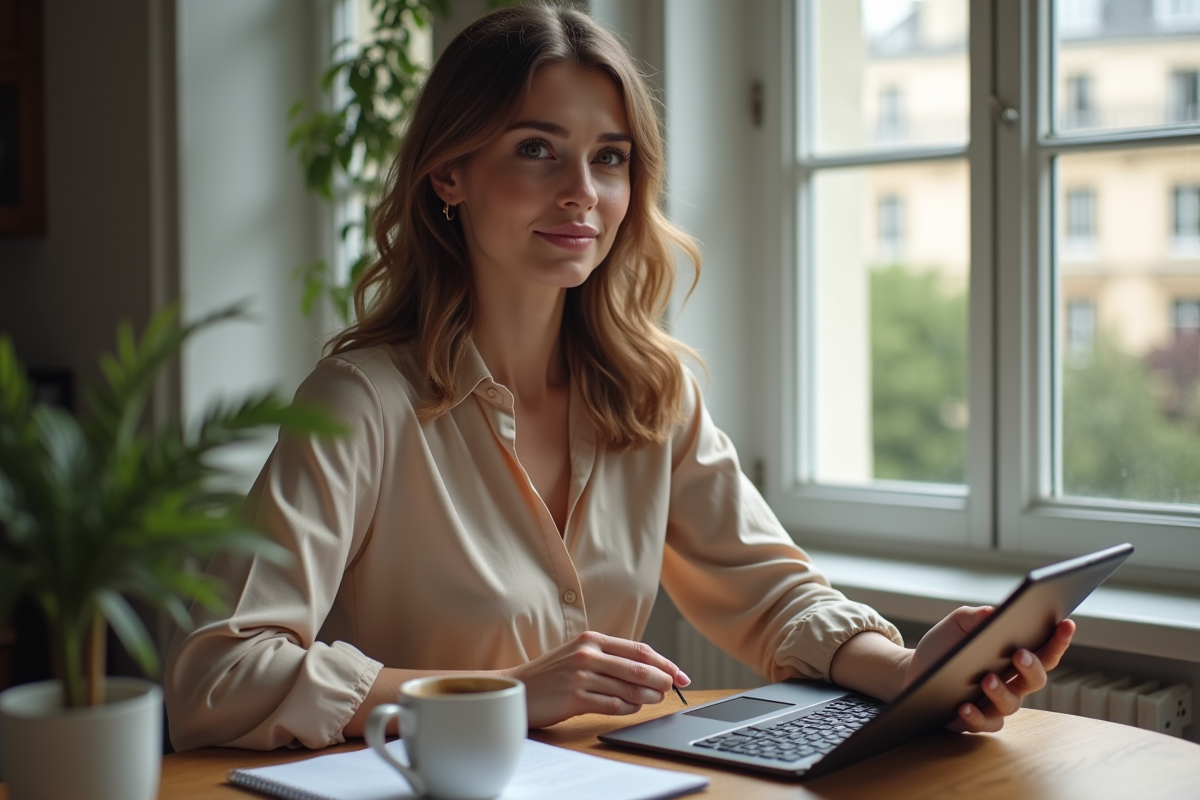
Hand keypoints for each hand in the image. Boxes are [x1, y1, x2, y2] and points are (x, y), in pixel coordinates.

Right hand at [499, 631, 690, 727]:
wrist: (518, 688)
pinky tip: (632, 708)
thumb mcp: (579, 654)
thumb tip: (649, 669)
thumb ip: (609, 658)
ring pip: (629, 687)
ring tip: (657, 699)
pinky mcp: (574, 697)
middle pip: (638, 667)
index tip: (680, 674)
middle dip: (663, 679)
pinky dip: (628, 708)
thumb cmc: (552, 674)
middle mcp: (588, 654)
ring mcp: (581, 676)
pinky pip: (612, 704)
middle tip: (674, 688)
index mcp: (592, 639)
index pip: (639, 649)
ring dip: (649, 696)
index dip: (665, 662)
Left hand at [904, 606, 1075, 732]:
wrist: (915, 669)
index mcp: (1014, 657)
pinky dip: (976, 715)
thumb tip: (992, 612)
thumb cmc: (944, 646)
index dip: (1059, 640)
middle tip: (1020, 654)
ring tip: (986, 679)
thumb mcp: (956, 625)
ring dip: (1001, 692)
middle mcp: (1012, 683)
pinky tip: (964, 705)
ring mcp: (996, 704)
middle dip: (1032, 667)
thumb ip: (974, 616)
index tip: (1066, 623)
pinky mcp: (976, 720)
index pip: (1044, 651)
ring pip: (1012, 704)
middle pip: (1036, 680)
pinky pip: (985, 723)